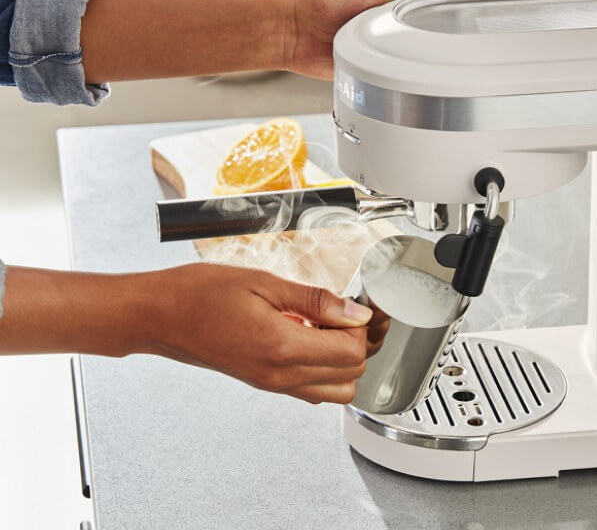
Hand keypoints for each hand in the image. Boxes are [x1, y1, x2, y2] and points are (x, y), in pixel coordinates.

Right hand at [138, 263, 373, 403]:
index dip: (357, 326)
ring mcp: (272, 384)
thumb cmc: (200, 294)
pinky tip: (303, 336)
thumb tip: (355, 313)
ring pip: (335, 391)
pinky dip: (321, 368)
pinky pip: (311, 389)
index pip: (352, 353)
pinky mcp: (264, 384)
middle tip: (334, 313)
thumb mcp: (264, 283)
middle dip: (354, 343)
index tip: (345, 304)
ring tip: (320, 326)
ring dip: (340, 360)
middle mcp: (279, 375)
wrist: (159, 316)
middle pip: (351, 376)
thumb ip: (315, 301)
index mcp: (281, 348)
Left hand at [284, 0, 536, 78]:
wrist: (294, 31)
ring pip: (450, 41)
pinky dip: (447, 68)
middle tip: (531, 24)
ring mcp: (404, 35)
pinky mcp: (392, 61)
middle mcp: (413, 8)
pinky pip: (427, 64)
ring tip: (506, 51)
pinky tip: (462, 75)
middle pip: (466, 12)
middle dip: (500, 16)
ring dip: (476, 45)